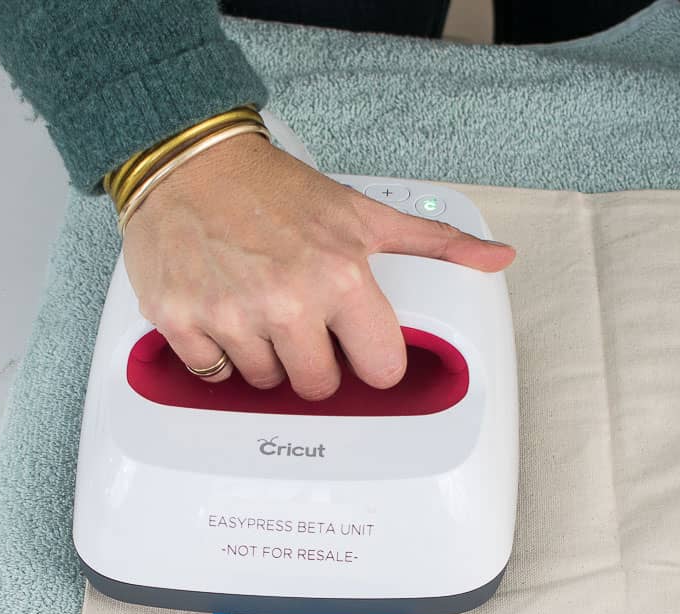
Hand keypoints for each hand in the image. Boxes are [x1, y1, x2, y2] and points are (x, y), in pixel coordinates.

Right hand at [121, 134, 515, 398]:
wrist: (191, 161)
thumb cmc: (274, 188)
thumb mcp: (362, 213)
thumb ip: (434, 244)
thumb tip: (496, 258)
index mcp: (341, 278)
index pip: (380, 370)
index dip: (369, 360)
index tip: (356, 346)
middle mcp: (288, 302)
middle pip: (318, 386)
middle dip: (313, 362)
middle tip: (300, 322)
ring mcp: (233, 316)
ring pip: (265, 383)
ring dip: (265, 356)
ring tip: (259, 309)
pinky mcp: (183, 322)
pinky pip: (212, 374)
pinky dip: (217, 353)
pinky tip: (223, 312)